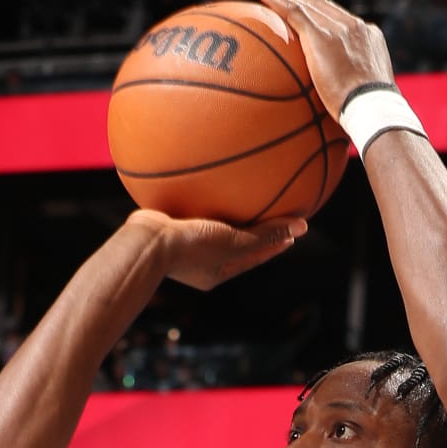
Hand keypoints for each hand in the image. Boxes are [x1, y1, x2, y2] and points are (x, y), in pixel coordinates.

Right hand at [126, 207, 305, 286]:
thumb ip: (266, 234)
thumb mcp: (234, 241)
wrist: (144, 241)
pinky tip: (203, 175)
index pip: (253, 256)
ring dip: (224, 210)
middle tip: (272, 213)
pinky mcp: (166, 223)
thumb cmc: (190, 246)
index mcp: (216, 272)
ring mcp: (182, 243)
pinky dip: (200, 194)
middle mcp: (201, 261)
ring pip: (210, 224)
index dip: (274, 242)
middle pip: (234, 242)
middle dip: (252, 228)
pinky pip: (190, 206)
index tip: (292, 231)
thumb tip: (302, 227)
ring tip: (237, 193)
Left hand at [251, 0, 393, 122]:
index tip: (309, 10)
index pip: (341, 21)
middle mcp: (355, 27)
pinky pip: (293, 12)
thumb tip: (342, 108)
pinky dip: (275, 0)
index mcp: (369, 39)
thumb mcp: (365, 97)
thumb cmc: (372, 116)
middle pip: (323, 7)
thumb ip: (353, 91)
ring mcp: (339, 29)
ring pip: (307, 5)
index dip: (321, 14)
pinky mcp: (321, 35)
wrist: (374, 109)